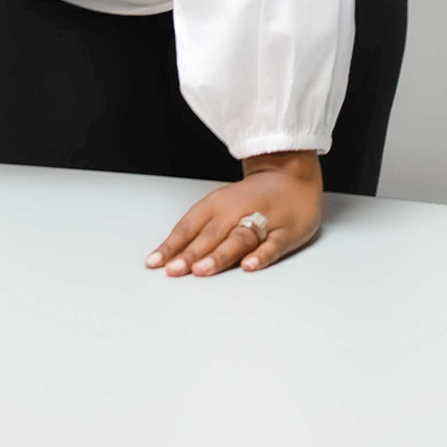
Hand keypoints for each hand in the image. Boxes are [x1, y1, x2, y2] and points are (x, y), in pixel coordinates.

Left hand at [145, 150, 322, 277]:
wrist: (292, 176)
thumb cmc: (250, 198)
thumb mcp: (220, 207)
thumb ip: (199, 232)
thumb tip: (170, 257)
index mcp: (216, 204)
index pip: (189, 226)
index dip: (171, 245)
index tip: (154, 263)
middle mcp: (236, 211)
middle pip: (211, 235)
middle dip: (191, 254)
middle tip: (174, 270)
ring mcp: (263, 221)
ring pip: (238, 239)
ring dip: (219, 255)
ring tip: (202, 270)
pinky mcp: (287, 232)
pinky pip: (273, 245)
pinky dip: (261, 255)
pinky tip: (249, 265)